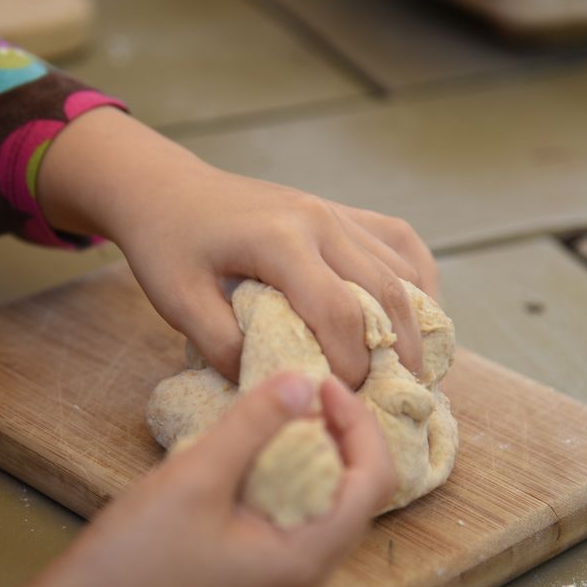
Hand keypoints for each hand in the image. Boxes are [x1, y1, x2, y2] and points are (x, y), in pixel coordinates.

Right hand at [0, 373, 395, 586]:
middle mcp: (307, 577)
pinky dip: (292, 476)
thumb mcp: (195, 477)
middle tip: (306, 390)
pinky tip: (259, 450)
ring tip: (284, 412)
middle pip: (357, 493)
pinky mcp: (260, 574)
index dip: (359, 424)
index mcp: (305, 561)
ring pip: (329, 504)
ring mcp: (284, 580)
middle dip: (342, 434)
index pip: (373, 482)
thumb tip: (304, 379)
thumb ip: (254, 424)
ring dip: (318, 453)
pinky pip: (299, 517)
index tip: (322, 383)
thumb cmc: (133, 559)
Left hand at [38, 109, 438, 386]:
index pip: (339, 312)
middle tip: (401, 395)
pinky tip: (418, 311)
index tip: (343, 397)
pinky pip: (399, 240)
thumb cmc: (168, 244)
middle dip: (399, 350)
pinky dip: (417, 277)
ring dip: (417, 319)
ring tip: (415, 366)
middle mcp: (320, 220)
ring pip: (401, 267)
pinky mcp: (339, 210)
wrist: (168, 189)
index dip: (351, 363)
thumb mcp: (177, 302)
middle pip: (386, 292)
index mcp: (280, 242)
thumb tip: (276, 384)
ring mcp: (335, 211)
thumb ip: (222, 347)